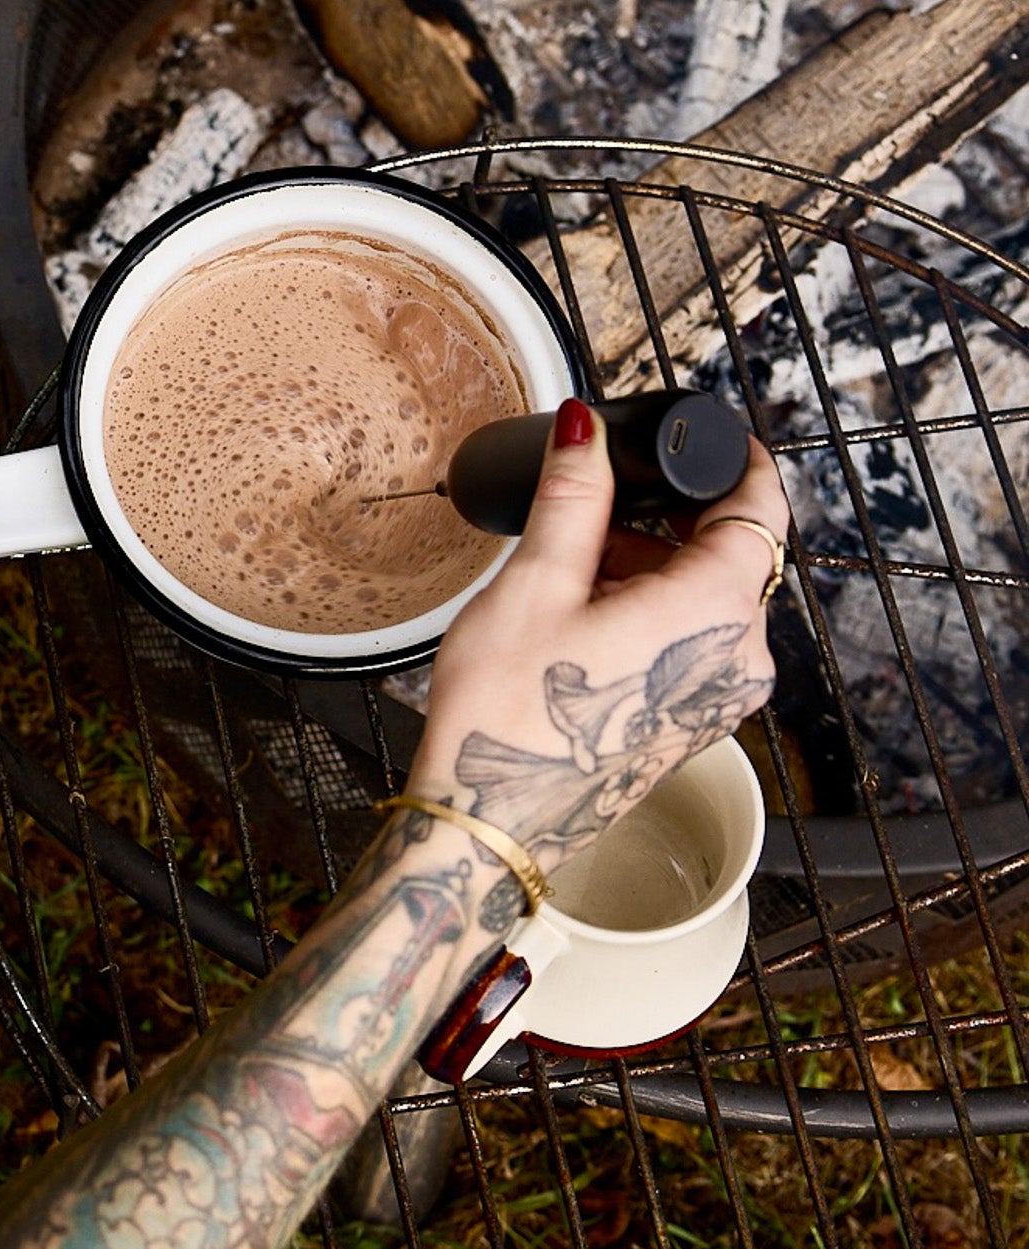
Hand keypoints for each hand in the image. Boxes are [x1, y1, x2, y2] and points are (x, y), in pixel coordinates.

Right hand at [407, 399, 783, 878]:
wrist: (489, 820)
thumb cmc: (510, 715)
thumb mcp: (536, 585)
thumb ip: (574, 496)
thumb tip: (586, 428)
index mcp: (719, 608)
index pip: (758, 502)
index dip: (729, 458)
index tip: (691, 437)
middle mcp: (740, 656)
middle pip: (728, 552)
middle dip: (662, 522)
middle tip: (587, 519)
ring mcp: (721, 697)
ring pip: (705, 599)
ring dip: (649, 572)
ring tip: (568, 583)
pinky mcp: (694, 724)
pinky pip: (691, 645)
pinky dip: (649, 618)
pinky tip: (582, 628)